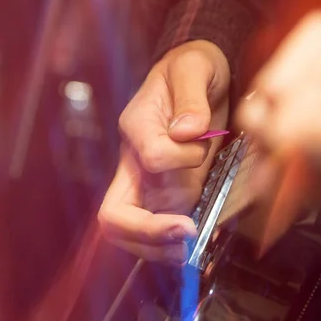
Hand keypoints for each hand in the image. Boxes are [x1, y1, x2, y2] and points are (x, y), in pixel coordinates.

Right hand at [98, 40, 229, 263]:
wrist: (200, 77)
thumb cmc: (193, 68)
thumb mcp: (194, 68)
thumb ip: (191, 96)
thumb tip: (188, 131)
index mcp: (137, 126)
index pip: (151, 156)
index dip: (180, 159)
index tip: (204, 144)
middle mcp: (136, 161)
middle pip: (116, 215)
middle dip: (147, 234)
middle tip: (186, 238)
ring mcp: (150, 183)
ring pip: (135, 232)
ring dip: (160, 249)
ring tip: (193, 252)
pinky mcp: (169, 193)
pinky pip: (161, 230)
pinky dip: (174, 245)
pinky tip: (198, 247)